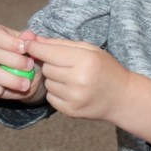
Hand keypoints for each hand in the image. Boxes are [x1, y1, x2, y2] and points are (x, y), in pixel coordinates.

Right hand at [0, 25, 41, 100]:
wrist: (30, 77)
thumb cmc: (28, 56)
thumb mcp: (32, 48)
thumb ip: (31, 42)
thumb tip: (29, 36)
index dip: (9, 42)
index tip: (25, 49)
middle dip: (13, 61)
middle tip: (30, 66)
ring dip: (9, 78)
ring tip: (26, 83)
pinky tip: (13, 90)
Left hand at [25, 36, 150, 147]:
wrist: (122, 97)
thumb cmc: (106, 69)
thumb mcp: (89, 50)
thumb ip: (60, 44)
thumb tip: (32, 39)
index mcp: (84, 60)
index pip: (49, 52)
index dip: (35, 47)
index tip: (28, 43)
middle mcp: (78, 79)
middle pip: (46, 67)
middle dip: (50, 64)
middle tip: (65, 64)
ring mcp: (74, 98)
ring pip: (47, 83)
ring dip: (54, 79)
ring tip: (70, 78)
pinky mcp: (71, 111)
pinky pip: (50, 98)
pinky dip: (56, 93)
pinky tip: (70, 90)